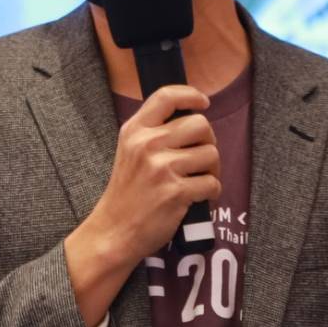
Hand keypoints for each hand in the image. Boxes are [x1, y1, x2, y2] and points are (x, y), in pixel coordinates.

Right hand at [63, 85, 218, 326]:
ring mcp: (162, 168)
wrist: (114, 231)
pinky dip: (211, 192)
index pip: (166, 96)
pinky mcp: (176, 192)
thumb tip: (191, 118)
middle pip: (200, 124)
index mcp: (134, 131)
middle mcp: (147, 145)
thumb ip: (152, 132)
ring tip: (198, 180)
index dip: (191, 95)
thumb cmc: (126, 193)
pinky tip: (198, 197)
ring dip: (212, 169)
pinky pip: (212, 183)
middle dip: (208, 141)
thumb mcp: (129, 151)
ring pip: (211, 154)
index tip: (202, 102)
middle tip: (200, 157)